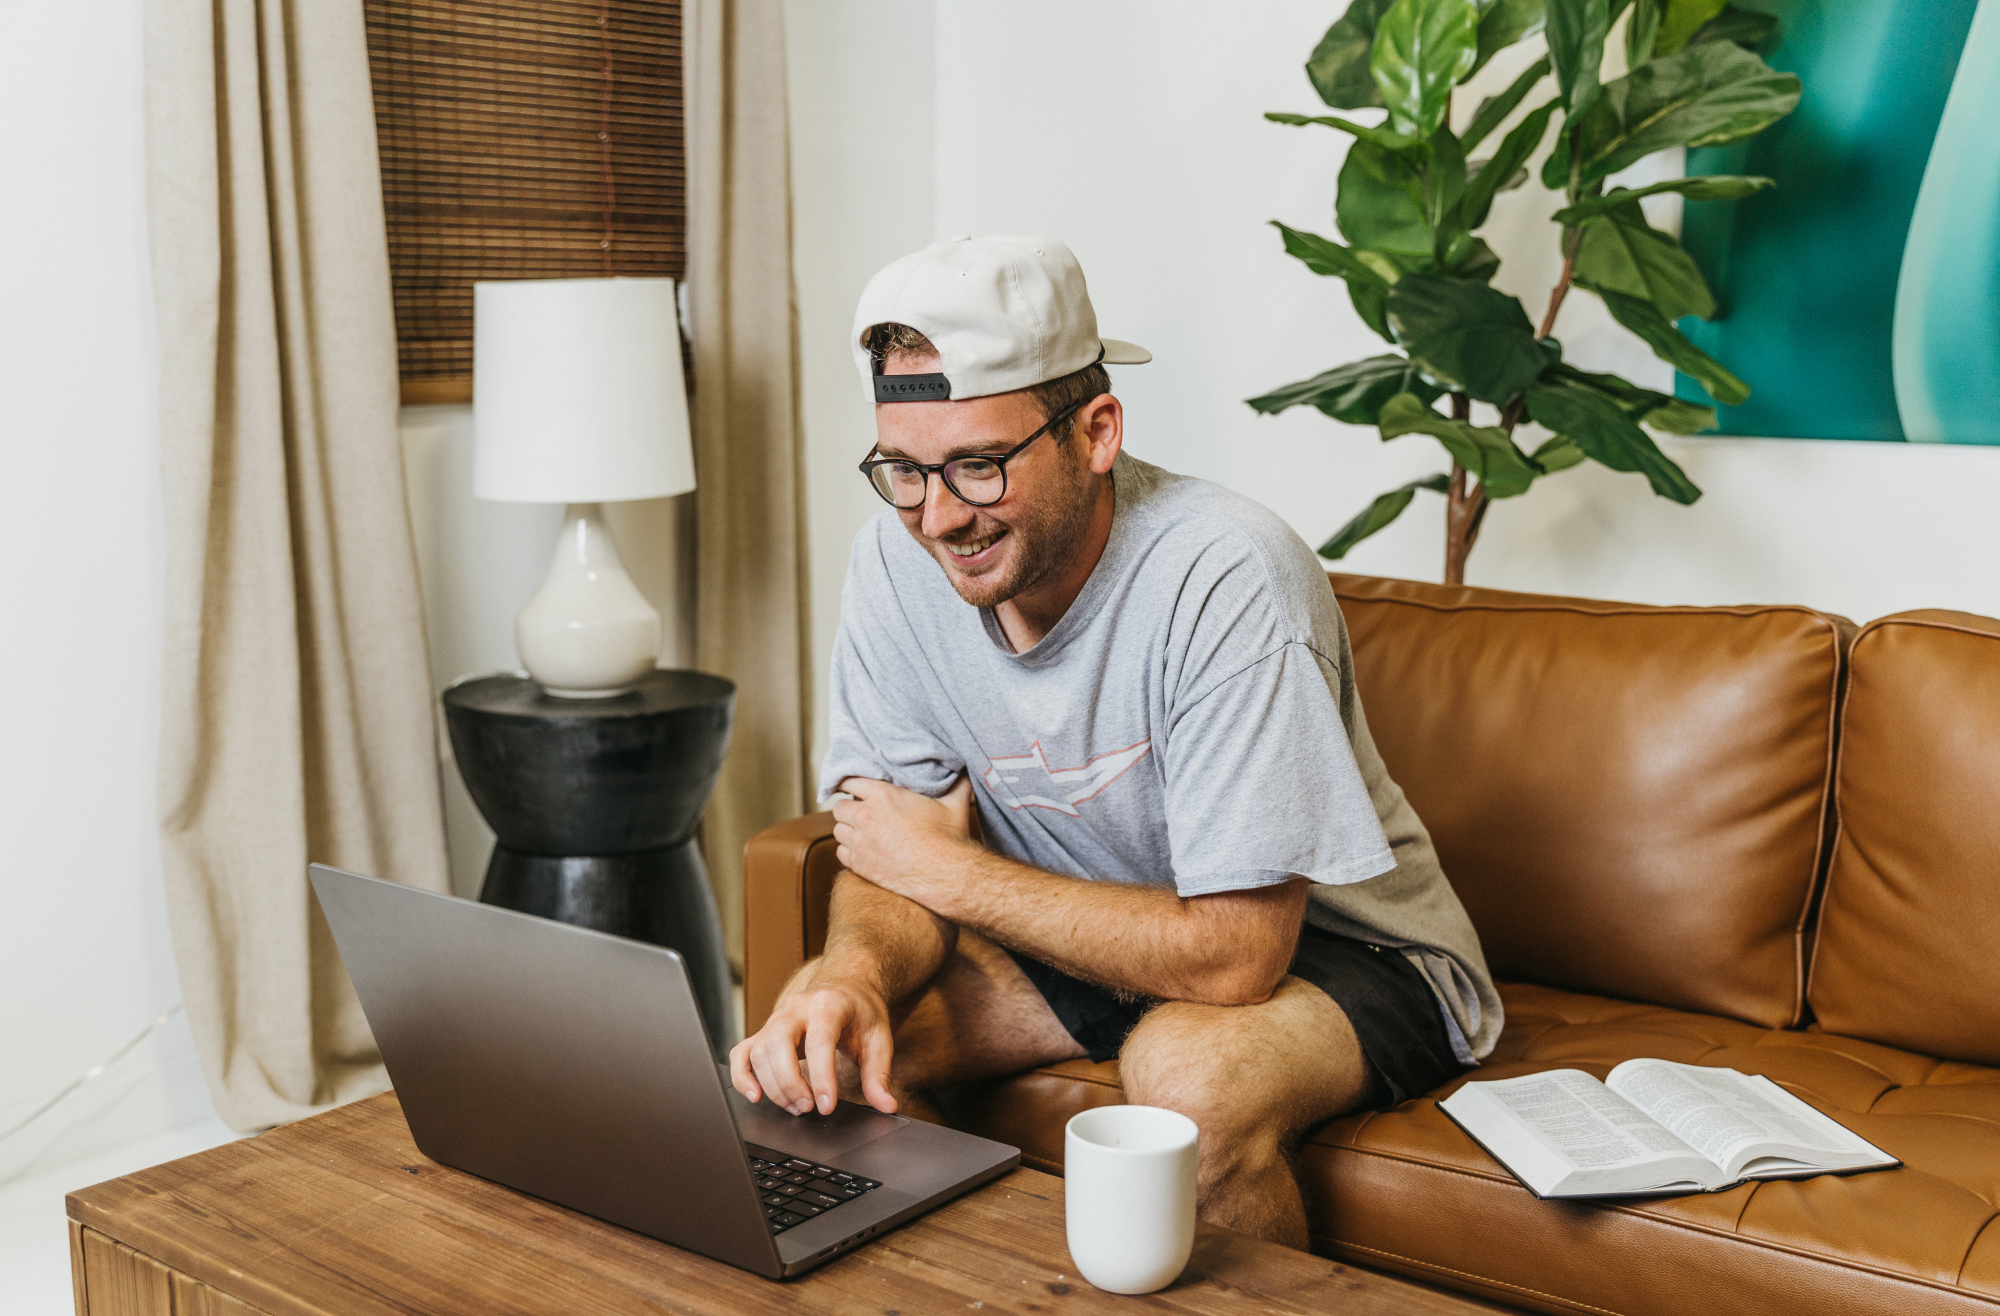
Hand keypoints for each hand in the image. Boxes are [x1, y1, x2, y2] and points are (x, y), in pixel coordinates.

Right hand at [729, 972, 898, 1115]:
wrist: (845, 985)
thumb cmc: (861, 1011)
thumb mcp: (879, 1038)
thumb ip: (880, 1073)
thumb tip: (887, 1105)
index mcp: (828, 1004)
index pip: (819, 1041)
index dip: (821, 1077)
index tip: (826, 1106)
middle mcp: (796, 1008)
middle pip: (778, 1044)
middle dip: (790, 1082)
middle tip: (808, 1108)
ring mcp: (776, 1018)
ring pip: (759, 1052)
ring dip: (773, 1086)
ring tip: (798, 1108)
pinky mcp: (764, 1032)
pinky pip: (742, 1053)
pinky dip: (742, 1076)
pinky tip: (755, 1096)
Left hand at [831, 776, 975, 912]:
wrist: (944, 876)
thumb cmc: (948, 839)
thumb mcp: (955, 804)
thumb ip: (957, 783)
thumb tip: (964, 771)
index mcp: (884, 795)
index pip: (850, 781)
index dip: (852, 784)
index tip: (856, 788)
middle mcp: (866, 817)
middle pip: (839, 807)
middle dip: (849, 808)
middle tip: (861, 812)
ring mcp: (860, 842)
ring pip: (838, 830)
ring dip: (848, 830)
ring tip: (862, 832)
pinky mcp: (859, 864)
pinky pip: (841, 853)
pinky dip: (849, 851)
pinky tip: (863, 850)